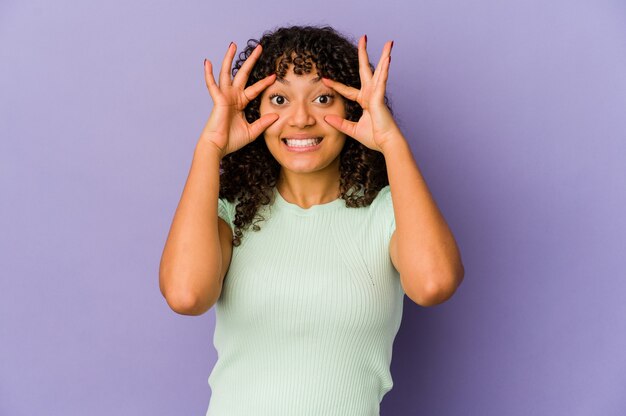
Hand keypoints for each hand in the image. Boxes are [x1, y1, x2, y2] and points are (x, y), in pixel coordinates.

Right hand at [201, 42, 277, 157]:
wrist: (218, 147)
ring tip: (233, 45)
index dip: (264, 82)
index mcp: (240, 103)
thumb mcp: (253, 131)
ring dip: (229, 59)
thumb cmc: (232, 140)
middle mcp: (232, 97)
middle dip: (250, 61)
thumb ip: (263, 122)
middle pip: (242, 74)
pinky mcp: (217, 99)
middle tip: (259, 47)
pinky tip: (207, 62)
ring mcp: (224, 96)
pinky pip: (212, 84)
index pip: (254, 89)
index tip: (274, 75)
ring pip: (227, 73)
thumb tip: (276, 115)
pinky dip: (208, 74)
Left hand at [321, 35, 399, 152]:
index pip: (348, 90)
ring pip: (379, 71)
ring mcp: (377, 95)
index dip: (336, 85)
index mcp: (365, 101)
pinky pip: (382, 81)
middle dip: (364, 54)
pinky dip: (384, 70)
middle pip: (366, 70)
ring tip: (388, 42)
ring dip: (383, 56)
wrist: (386, 144)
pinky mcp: (381, 98)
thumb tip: (326, 118)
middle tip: (363, 38)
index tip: (325, 80)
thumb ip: (340, 123)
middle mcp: (371, 95)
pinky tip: (388, 58)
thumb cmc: (374, 138)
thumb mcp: (352, 130)